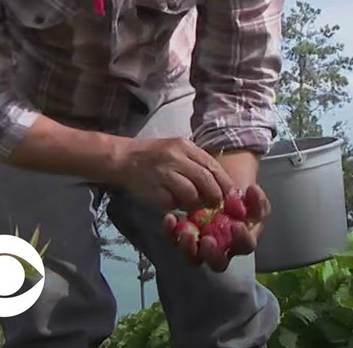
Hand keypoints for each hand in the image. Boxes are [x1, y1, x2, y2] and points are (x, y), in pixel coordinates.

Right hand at [109, 137, 235, 210]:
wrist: (124, 158)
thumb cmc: (154, 155)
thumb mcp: (176, 149)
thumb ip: (196, 162)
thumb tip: (219, 182)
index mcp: (184, 146)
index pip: (212, 165)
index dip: (224, 182)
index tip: (229, 194)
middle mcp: (175, 158)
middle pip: (205, 180)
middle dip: (214, 195)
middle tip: (214, 204)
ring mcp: (163, 174)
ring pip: (191, 194)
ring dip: (195, 203)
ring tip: (192, 204)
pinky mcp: (153, 190)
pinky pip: (173, 203)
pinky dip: (177, 206)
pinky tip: (174, 203)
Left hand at [163, 150, 270, 271]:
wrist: (220, 192)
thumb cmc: (239, 200)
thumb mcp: (252, 198)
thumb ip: (256, 198)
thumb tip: (252, 190)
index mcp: (241, 242)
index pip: (245, 246)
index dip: (242, 239)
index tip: (237, 226)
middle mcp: (221, 250)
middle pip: (217, 263)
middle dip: (212, 254)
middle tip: (208, 240)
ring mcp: (200, 247)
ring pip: (193, 258)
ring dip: (188, 247)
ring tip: (186, 231)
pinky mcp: (183, 238)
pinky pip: (175, 240)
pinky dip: (171, 232)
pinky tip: (170, 218)